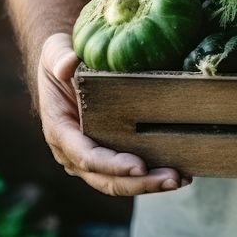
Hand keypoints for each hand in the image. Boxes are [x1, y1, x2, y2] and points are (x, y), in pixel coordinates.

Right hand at [38, 33, 188, 194]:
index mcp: (59, 130)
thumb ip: (61, 56)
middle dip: (139, 183)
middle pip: (105, 179)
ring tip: (180, 180)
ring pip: (117, 183)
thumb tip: (67, 66)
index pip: (86, 155)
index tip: (139, 166)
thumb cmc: (60, 59)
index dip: (112, 164)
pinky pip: (125, 175)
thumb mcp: (56, 51)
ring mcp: (88, 158)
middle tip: (172, 178)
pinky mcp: (106, 155)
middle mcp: (72, 152)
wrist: (64, 69)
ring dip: (149, 185)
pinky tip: (177, 174)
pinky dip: (149, 177)